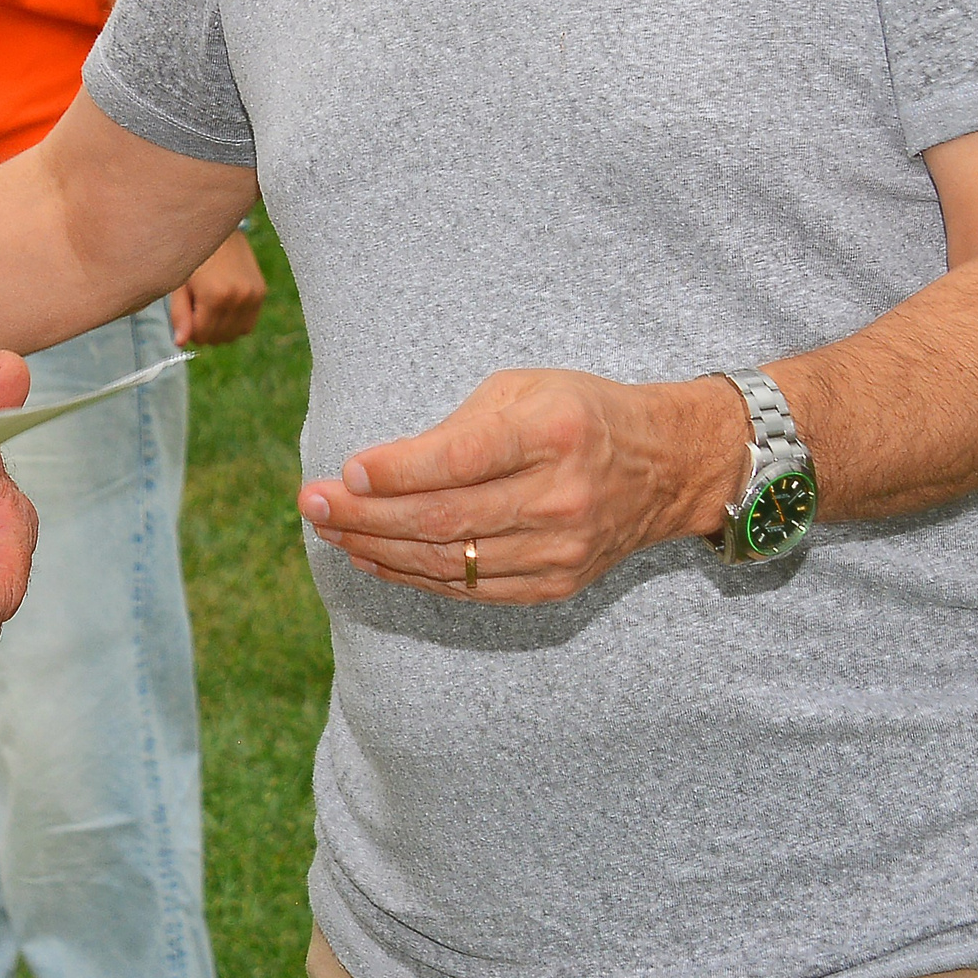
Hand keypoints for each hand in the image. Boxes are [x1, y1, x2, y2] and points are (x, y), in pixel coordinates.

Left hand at [170, 229, 265, 347]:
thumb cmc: (195, 256)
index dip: (190, 330)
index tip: (187, 313)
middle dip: (204, 330)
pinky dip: (235, 323)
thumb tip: (180, 343)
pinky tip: (225, 307)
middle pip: (217, 337)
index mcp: (214, 295)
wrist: (223, 231)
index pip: (201, 335)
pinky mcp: (261, 293)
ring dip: (220, 329)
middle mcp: (237, 297)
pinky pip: (247, 326)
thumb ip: (180, 314)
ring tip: (211, 306)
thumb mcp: (180, 282)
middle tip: (198, 307)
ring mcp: (252, 296)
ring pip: (233, 335)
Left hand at [297, 368, 740, 605]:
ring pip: (448, 561)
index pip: (459, 459)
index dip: (396, 470)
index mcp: (552, 433)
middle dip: (365, 514)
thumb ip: (459, 426)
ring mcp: (560, 551)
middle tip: (311, 503)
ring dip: (376, 548)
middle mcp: (559, 497)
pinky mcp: (555, 585)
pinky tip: (371, 558)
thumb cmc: (579, 414)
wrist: (667, 467)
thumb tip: (381, 470)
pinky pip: (469, 589)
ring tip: (328, 529)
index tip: (346, 470)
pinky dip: (412, 576)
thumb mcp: (525, 389)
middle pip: (443, 518)